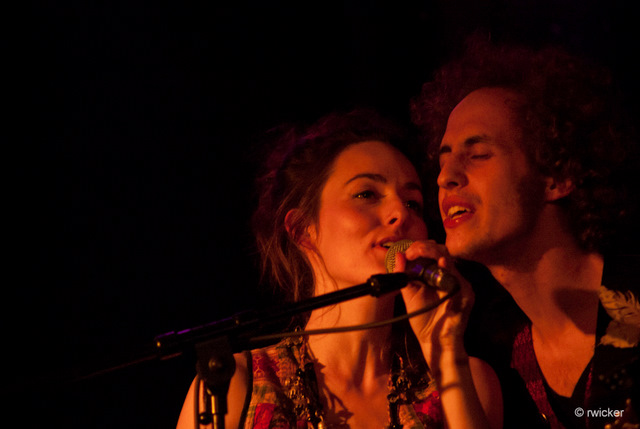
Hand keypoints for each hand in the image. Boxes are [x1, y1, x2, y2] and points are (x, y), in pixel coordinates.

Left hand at [392, 240, 473, 364]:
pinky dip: (449, 270)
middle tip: (411, 252)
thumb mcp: (409, 294)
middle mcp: (451, 276)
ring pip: (449, 260)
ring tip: (417, 254)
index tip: (406, 252)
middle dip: (424, 247)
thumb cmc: (423, 319)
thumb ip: (404, 275)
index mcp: (438, 274)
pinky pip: (458, 279)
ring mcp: (461, 285)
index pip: (432, 251)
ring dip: (432, 254)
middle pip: (442, 251)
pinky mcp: (466, 295)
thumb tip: (399, 255)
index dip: (419, 247)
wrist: (435, 342)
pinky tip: (441, 264)